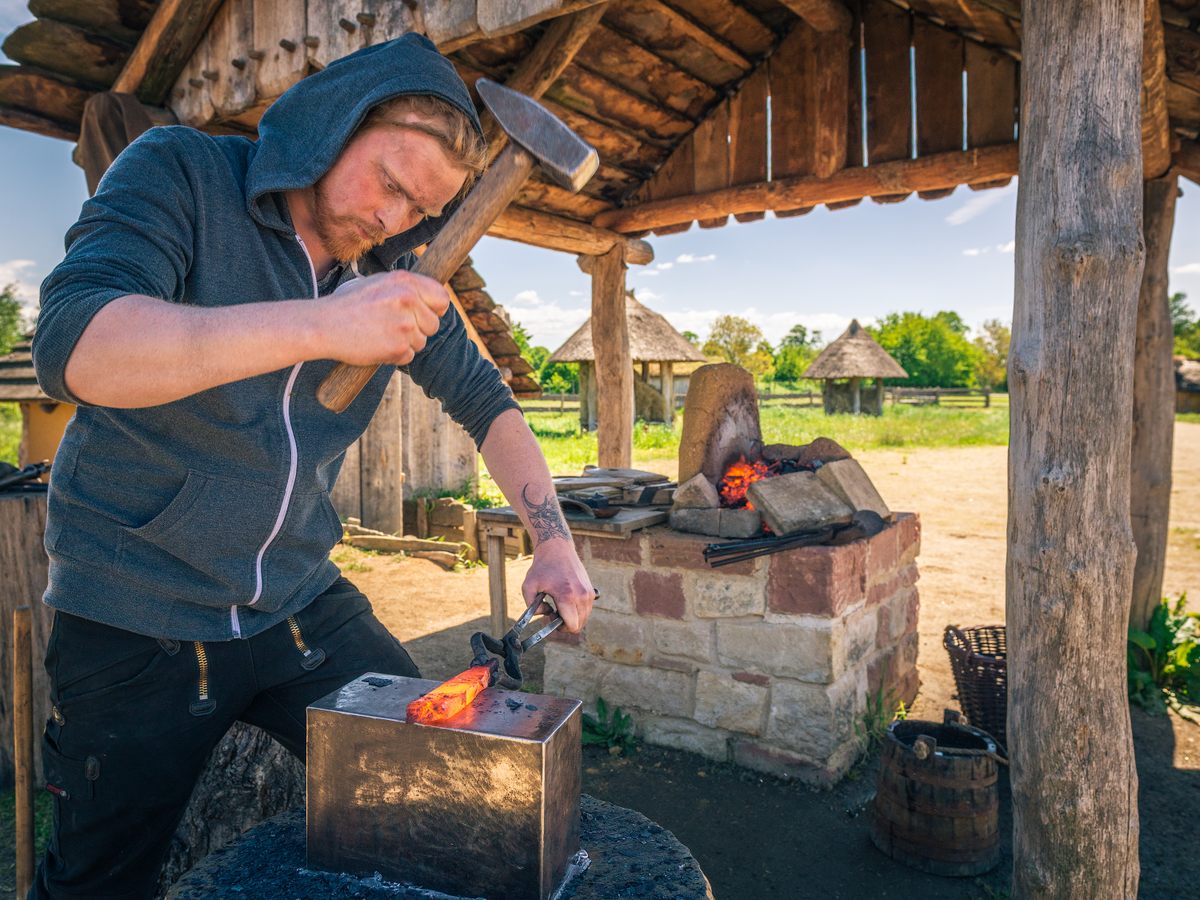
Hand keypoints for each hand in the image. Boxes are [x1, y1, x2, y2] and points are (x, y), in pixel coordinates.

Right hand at [320, 270, 449, 365]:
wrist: (322, 325)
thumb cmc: (347, 305)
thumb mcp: (377, 284)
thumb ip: (404, 289)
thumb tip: (428, 298)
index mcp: (404, 281)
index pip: (441, 297)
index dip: (435, 309)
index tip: (426, 314)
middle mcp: (408, 299)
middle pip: (434, 324)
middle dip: (419, 330)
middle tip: (394, 328)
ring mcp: (404, 324)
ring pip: (421, 342)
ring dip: (405, 343)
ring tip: (380, 335)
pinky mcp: (398, 346)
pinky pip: (409, 356)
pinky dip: (395, 356)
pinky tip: (376, 346)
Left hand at [521, 538, 593, 632]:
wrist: (558, 549)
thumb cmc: (542, 567)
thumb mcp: (528, 586)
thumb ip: (532, 607)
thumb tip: (545, 615)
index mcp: (567, 596)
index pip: (572, 625)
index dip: (561, 628)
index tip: (552, 618)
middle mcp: (582, 596)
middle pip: (579, 625)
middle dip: (566, 624)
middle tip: (554, 613)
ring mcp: (588, 593)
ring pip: (584, 618)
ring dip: (573, 617)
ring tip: (559, 606)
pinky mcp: (591, 590)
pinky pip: (587, 609)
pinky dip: (578, 610)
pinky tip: (566, 601)